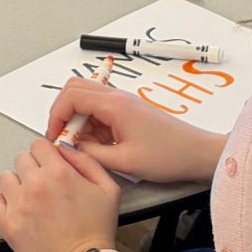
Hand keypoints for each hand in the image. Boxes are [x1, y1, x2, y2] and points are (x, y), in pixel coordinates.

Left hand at [0, 135, 123, 251]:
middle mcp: (36, 185)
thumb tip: (67, 150)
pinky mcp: (7, 224)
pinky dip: (0, 202)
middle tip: (43, 186)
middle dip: (33, 169)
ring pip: (6, 178)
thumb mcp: (108, 189)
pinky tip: (15, 209)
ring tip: (30, 200)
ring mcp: (19, 205)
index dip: (46, 154)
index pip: (38, 145)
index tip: (49, 164)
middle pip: (22, 159)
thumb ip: (87, 162)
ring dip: (17, 185)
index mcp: (59, 173)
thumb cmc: (96, 232)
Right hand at [45, 76, 225, 185]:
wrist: (196, 153)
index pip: (71, 96)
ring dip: (78, 120)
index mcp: (115, 104)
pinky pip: (99, 111)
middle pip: (75, 89)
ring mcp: (123, 103)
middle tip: (63, 138)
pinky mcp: (128, 111)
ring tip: (85, 147)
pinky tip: (99, 146)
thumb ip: (90, 153)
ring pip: (86, 100)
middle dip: (63, 113)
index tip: (54, 136)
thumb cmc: (169, 155)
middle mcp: (118, 97)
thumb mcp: (123, 161)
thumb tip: (69, 148)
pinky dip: (92, 125)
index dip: (56, 116)